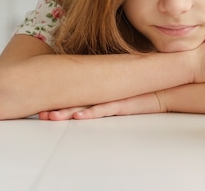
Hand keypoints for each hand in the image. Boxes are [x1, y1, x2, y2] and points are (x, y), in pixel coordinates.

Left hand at [38, 91, 166, 120]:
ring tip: (50, 116)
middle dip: (55, 107)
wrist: (165, 88)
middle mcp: (102, 93)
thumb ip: (105, 95)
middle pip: (74, 101)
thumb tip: (87, 101)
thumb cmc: (143, 92)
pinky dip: (90, 114)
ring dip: (66, 112)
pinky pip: (103, 110)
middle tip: (39, 112)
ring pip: (84, 106)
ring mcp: (111, 98)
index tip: (41, 104)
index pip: (74, 95)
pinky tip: (78, 117)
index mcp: (100, 91)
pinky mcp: (123, 104)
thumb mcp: (120, 93)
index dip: (57, 99)